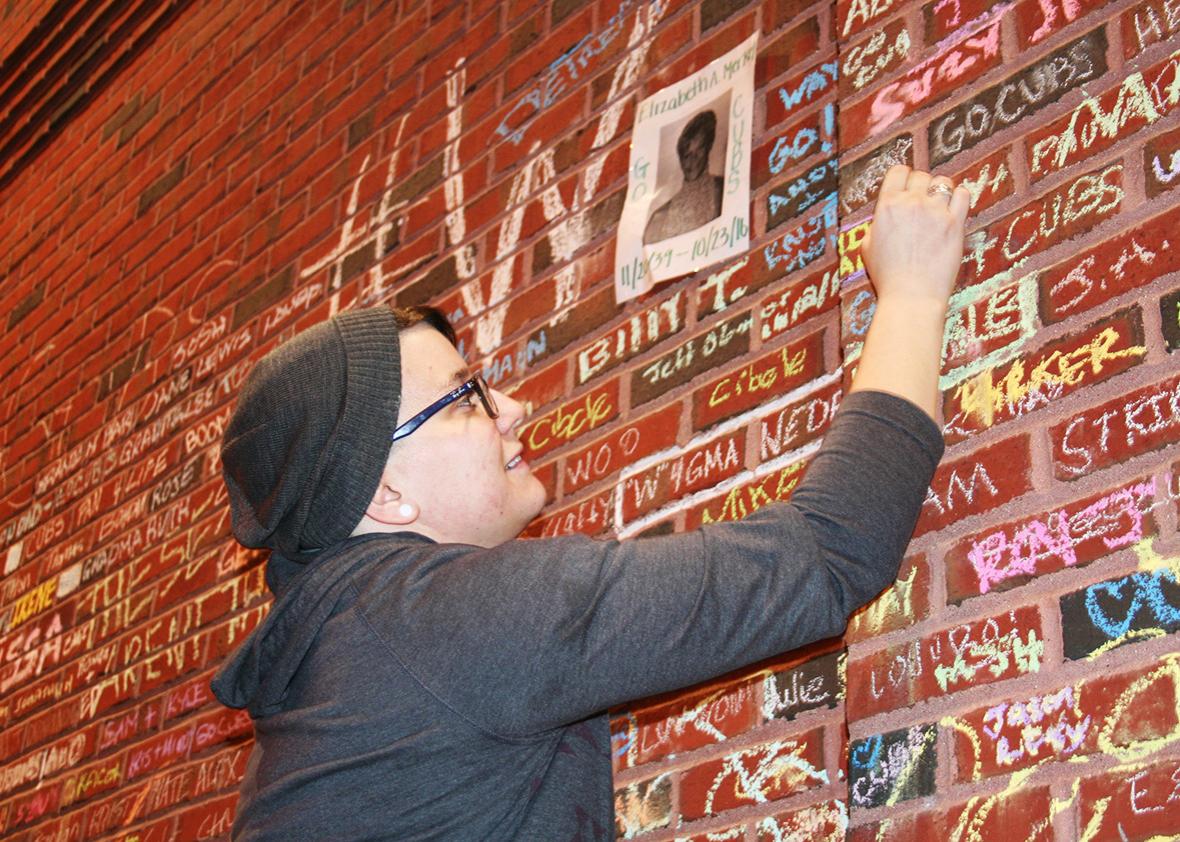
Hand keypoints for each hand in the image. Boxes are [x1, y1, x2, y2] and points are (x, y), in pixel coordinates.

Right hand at [861, 165, 969, 310]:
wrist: (911, 295)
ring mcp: (935, 211)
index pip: (898, 171)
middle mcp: (911, 203)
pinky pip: (963, 194)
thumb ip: (878, 223)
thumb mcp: (867, 246)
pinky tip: (954, 209)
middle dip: (921, 187)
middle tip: (921, 203)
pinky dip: (959, 197)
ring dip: (940, 192)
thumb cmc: (887, 276)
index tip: (906, 187)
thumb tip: (887, 215)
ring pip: (943, 182)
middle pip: (921, 176)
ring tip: (939, 207)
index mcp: (887, 206)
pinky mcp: (955, 223)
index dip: (903, 177)